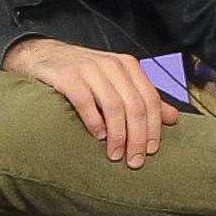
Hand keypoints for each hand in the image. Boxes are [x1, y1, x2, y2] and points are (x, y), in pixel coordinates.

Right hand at [7, 37, 179, 168]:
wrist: (42, 55)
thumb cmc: (83, 73)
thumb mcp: (116, 82)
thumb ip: (142, 98)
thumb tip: (173, 119)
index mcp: (128, 66)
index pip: (151, 100)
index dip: (154, 128)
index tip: (152, 151)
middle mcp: (112, 65)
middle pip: (135, 106)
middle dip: (137, 137)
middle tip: (135, 161)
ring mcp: (88, 68)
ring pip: (114, 106)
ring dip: (118, 135)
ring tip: (115, 155)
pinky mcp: (66, 75)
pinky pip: (85, 101)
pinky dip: (94, 121)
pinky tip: (98, 136)